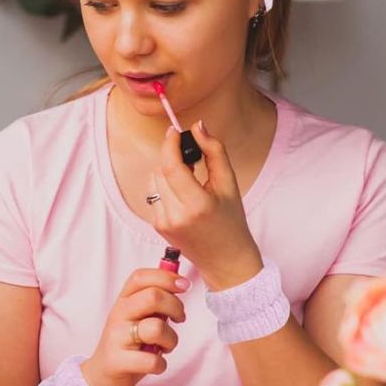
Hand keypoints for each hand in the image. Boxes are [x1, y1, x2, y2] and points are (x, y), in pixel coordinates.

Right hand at [80, 268, 188, 385]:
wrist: (101, 376)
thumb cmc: (128, 344)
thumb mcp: (138, 317)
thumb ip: (155, 301)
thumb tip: (180, 282)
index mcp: (123, 300)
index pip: (140, 277)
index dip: (166, 277)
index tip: (185, 285)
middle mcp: (118, 314)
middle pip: (153, 297)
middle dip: (176, 307)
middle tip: (179, 319)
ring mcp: (117, 337)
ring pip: (156, 328)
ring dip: (171, 340)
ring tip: (164, 347)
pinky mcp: (118, 361)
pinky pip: (152, 360)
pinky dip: (161, 365)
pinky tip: (155, 364)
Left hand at [151, 122, 263, 290]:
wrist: (225, 259)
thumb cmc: (231, 222)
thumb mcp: (229, 184)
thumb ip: (214, 151)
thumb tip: (198, 126)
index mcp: (196, 205)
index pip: (171, 167)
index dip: (169, 144)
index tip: (174, 131)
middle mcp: (175, 216)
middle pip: (160, 171)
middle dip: (171, 157)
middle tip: (191, 158)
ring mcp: (163, 223)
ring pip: (154, 181)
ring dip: (167, 172)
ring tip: (189, 180)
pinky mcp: (157, 226)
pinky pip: (155, 195)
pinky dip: (166, 188)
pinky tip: (183, 196)